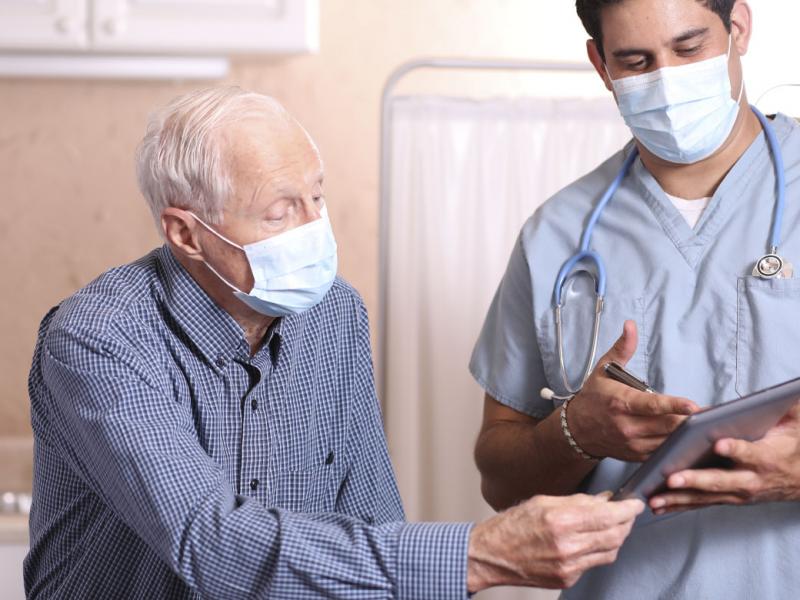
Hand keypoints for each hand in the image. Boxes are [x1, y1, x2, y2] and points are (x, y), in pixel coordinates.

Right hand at [467, 493, 643, 591]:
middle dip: (627, 523)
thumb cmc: (512, 525)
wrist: (491, 555)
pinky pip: (594, 563)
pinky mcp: (567, 579)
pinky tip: (593, 540)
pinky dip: (599, 550)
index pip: (608, 516)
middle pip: (615, 536)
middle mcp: (567, 546)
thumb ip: (578, 501)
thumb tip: (605, 499)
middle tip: (628, 513)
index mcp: (560, 521)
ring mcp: (568, 566)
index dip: (627, 509)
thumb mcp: (543, 502)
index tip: (635, 503)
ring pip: (609, 552)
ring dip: (617, 538)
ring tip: (614, 525)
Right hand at [567, 321, 698, 461]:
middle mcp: (627, 425)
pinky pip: (663, 453)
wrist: (576, 429)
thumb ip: (622, 348)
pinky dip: (678, 447)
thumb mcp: (603, 369)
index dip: (674, 405)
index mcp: (620, 403)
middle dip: (691, 420)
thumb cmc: (593, 397)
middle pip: (667, 425)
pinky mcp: (637, 455)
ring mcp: (632, 443)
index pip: (652, 405)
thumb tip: (630, 325)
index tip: (693, 405)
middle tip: (713, 414)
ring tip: (708, 426)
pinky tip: (692, 440)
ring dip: (688, 434)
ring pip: (668, 441)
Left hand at [650, 402, 799, 513]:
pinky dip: (679, 505)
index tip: (720, 444)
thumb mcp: (793, 425)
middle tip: (673, 478)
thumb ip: (785, 409)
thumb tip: (783, 392)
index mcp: (765, 458)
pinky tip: (658, 506)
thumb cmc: (790, 447)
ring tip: (655, 498)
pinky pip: (701, 503)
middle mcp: (750, 480)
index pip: (750, 453)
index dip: (736, 449)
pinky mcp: (728, 498)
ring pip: (706, 496)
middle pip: (721, 480)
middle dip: (695, 480)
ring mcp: (738, 493)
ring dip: (679, 498)